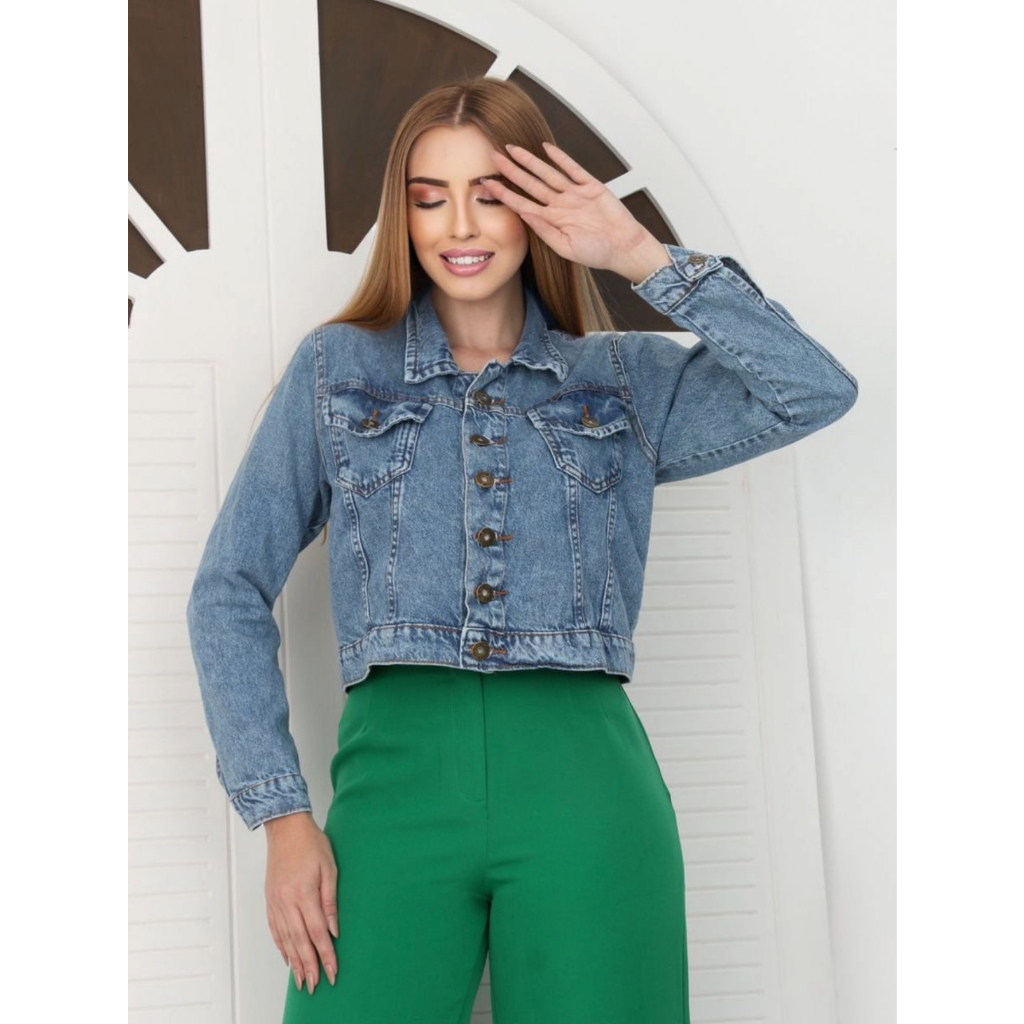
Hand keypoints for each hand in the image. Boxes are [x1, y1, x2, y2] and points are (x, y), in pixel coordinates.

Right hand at [264, 811, 338, 994]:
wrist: (286, 828)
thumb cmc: (310, 843)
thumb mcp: (330, 868)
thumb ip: (331, 901)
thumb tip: (334, 930)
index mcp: (304, 893)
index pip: (317, 932)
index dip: (325, 955)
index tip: (332, 972)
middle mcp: (286, 901)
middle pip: (299, 941)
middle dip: (308, 966)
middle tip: (314, 986)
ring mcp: (275, 902)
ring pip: (285, 939)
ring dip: (294, 962)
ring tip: (301, 980)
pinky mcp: (270, 900)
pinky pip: (275, 929)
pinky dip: (281, 946)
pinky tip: (287, 957)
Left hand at [482, 141, 672, 282]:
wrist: (624, 247)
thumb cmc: (597, 252)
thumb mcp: (566, 247)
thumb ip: (544, 230)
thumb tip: (524, 214)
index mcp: (552, 220)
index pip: (522, 203)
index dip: (504, 194)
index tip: (488, 185)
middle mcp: (560, 204)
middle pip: (530, 184)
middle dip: (511, 171)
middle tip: (494, 157)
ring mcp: (574, 194)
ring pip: (548, 173)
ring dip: (530, 161)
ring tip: (514, 149)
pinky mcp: (590, 186)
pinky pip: (572, 168)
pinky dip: (560, 158)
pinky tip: (546, 148)